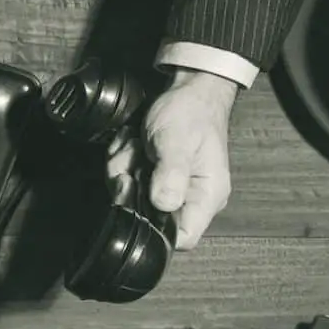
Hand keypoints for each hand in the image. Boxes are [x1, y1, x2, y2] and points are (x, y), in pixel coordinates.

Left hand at [106, 69, 238, 250]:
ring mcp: (171, 188)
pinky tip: (132, 144)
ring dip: (124, 168)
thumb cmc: (191, 112)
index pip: (182, 238)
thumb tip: (163, 204)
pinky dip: (123, 161)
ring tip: (136, 145)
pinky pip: (127, 180)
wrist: (187, 89)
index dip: (155, 228)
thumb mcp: (177, 141)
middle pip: (148, 217)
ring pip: (131, 197)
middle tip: (136, 158)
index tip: (139, 197)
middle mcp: (190, 198)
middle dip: (131, 186)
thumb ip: (171, 175)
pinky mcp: (154, 178)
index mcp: (206, 196)